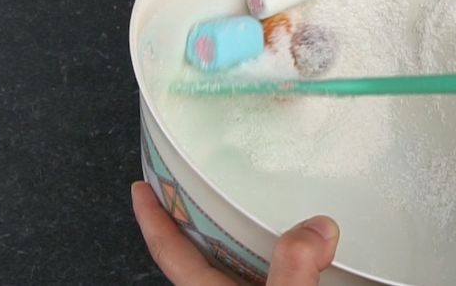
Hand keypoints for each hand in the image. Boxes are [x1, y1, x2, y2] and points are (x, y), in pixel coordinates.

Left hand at [131, 181, 339, 284]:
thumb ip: (294, 268)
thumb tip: (314, 227)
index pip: (169, 252)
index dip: (152, 218)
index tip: (142, 187)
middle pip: (204, 254)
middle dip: (202, 218)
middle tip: (204, 181)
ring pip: (243, 265)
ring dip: (250, 237)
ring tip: (261, 205)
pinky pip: (278, 274)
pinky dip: (286, 257)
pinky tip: (305, 247)